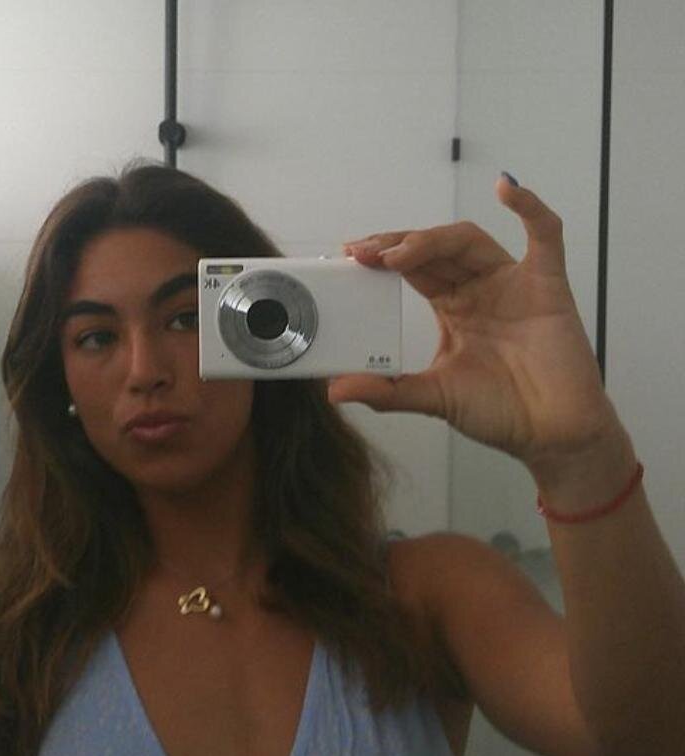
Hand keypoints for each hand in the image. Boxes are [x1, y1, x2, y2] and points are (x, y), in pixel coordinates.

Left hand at [328, 175, 622, 470]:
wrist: (551, 435)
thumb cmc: (501, 413)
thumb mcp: (432, 398)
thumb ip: (387, 392)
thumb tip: (336, 390)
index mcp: (454, 310)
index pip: (413, 269)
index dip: (384, 258)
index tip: (350, 257)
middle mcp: (480, 290)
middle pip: (436, 249)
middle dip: (398, 246)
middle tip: (364, 252)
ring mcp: (513, 284)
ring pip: (470, 241)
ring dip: (433, 239)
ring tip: (399, 253)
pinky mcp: (547, 285)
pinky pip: (545, 235)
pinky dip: (530, 208)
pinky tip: (507, 188)